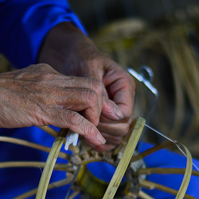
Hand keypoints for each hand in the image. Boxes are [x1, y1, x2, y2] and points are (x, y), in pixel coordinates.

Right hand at [0, 64, 124, 148]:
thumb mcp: (20, 90)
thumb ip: (36, 96)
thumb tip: (45, 112)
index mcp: (47, 72)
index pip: (82, 81)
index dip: (96, 100)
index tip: (101, 116)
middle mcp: (52, 78)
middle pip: (93, 87)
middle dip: (105, 109)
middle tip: (105, 127)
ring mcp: (47, 93)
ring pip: (90, 99)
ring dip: (99, 120)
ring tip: (98, 138)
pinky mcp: (41, 109)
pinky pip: (74, 118)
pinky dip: (89, 131)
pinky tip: (94, 142)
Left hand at [38, 23, 135, 151]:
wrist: (73, 57)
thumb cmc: (82, 59)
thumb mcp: (89, 69)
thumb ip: (98, 90)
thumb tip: (110, 111)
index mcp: (124, 86)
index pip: (125, 115)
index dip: (108, 123)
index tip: (90, 122)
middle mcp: (123, 100)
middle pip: (122, 129)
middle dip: (104, 132)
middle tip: (84, 130)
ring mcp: (115, 110)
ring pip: (115, 136)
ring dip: (99, 138)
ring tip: (81, 134)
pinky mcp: (106, 116)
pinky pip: (106, 136)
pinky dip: (96, 140)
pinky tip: (83, 138)